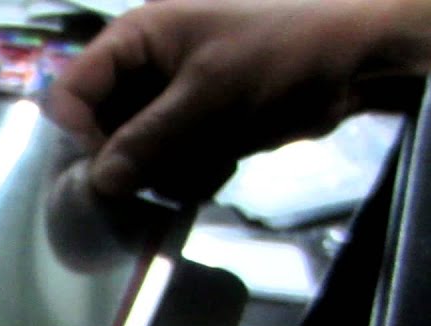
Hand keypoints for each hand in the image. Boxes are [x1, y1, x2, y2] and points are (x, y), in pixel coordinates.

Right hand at [43, 0, 430, 199]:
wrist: (358, 60)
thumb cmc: (279, 57)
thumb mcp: (209, 97)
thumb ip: (147, 140)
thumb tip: (98, 183)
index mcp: (136, 38)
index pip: (72, 91)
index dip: (79, 133)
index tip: (110, 169)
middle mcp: (143, 66)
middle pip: (100, 128)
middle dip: (131, 159)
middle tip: (164, 176)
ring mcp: (168, 97)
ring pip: (134, 153)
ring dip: (165, 170)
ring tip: (207, 163)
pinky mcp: (194, 123)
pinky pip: (168, 160)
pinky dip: (190, 172)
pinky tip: (222, 164)